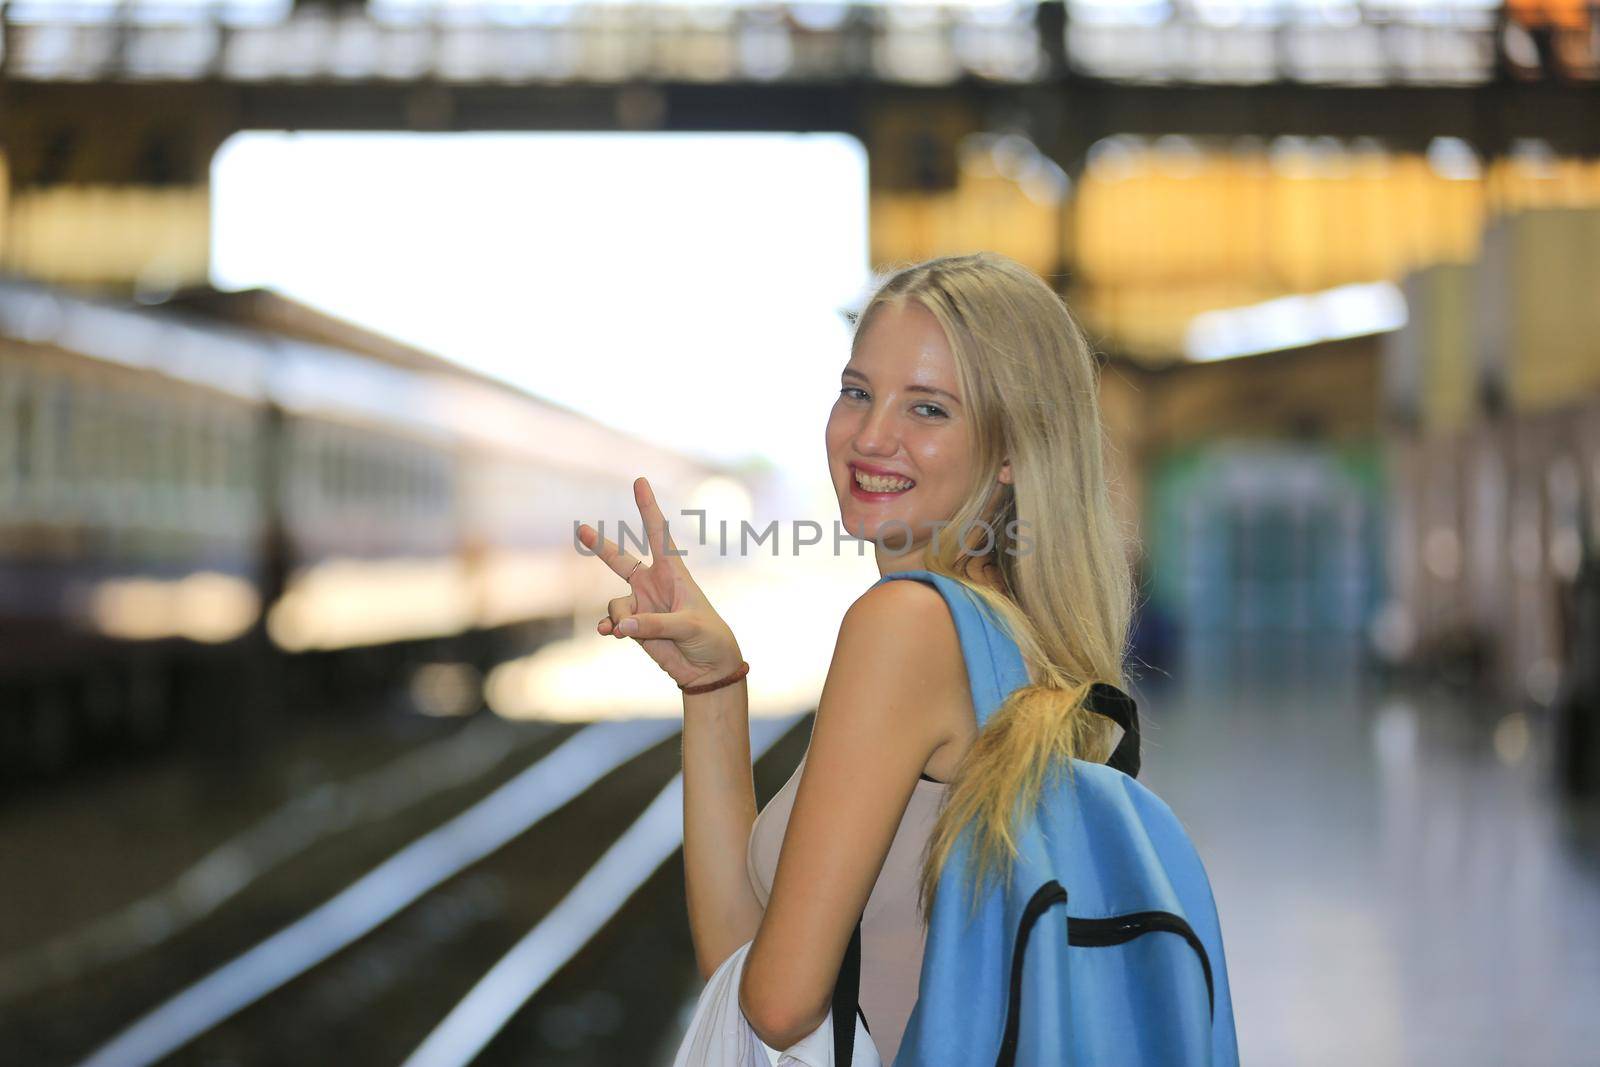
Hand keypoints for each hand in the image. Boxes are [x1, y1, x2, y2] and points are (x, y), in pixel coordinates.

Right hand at [577, 476, 744, 689]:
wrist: (707, 669)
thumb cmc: (709, 638)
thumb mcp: (689, 626)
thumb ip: (655, 624)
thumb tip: (622, 626)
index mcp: (674, 573)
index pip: (659, 534)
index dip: (648, 508)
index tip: (640, 482)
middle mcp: (654, 584)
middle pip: (620, 560)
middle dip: (599, 547)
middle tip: (581, 529)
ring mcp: (641, 605)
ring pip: (614, 603)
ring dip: (618, 617)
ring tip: (627, 632)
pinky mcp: (634, 627)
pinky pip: (612, 621)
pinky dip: (609, 627)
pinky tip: (609, 633)